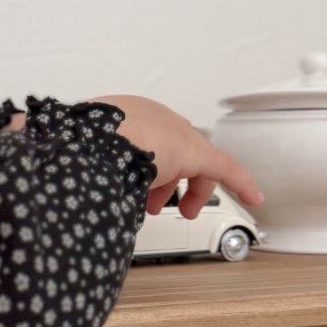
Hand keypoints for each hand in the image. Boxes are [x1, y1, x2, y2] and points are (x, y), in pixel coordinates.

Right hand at [87, 93, 264, 218]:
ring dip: (187, 191)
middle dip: (166, 182)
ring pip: (193, 163)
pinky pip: (225, 168)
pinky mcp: (198, 152)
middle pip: (170, 151)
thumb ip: (87, 169)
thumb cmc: (84, 150)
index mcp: (122, 115)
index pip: (145, 139)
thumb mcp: (82, 158)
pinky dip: (239, 183)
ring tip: (182, 211)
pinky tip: (252, 197)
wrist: (97, 141)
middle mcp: (152, 118)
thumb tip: (75, 193)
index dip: (148, 165)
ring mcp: (174, 134)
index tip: (144, 183)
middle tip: (158, 204)